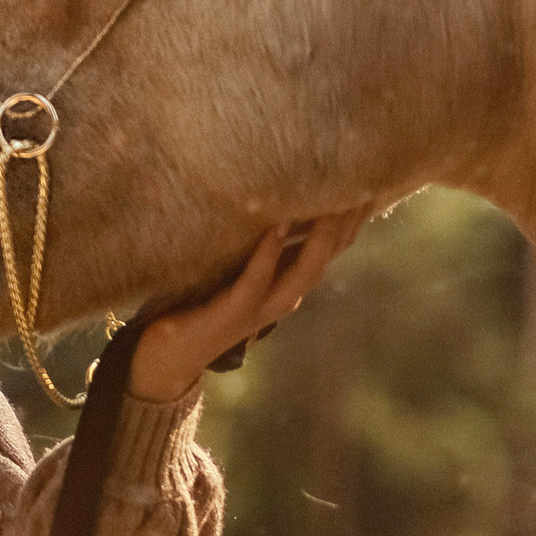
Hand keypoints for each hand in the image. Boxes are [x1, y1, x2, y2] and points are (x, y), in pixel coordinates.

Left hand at [126, 207, 371, 401]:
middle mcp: (283, 297)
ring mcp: (261, 309)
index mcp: (286, 284)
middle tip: (362, 184)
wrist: (168, 356)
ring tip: (330, 203)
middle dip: (345, 223)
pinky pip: (255, 280)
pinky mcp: (232, 313)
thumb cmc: (199, 302)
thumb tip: (273, 197)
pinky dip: (268, 252)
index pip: (331, 247)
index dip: (351, 218)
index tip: (368, 179)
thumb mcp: (237, 268)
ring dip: (318, 238)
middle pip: (327, 257)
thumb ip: (258, 243)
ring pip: (303, 273)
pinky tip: (277, 226)